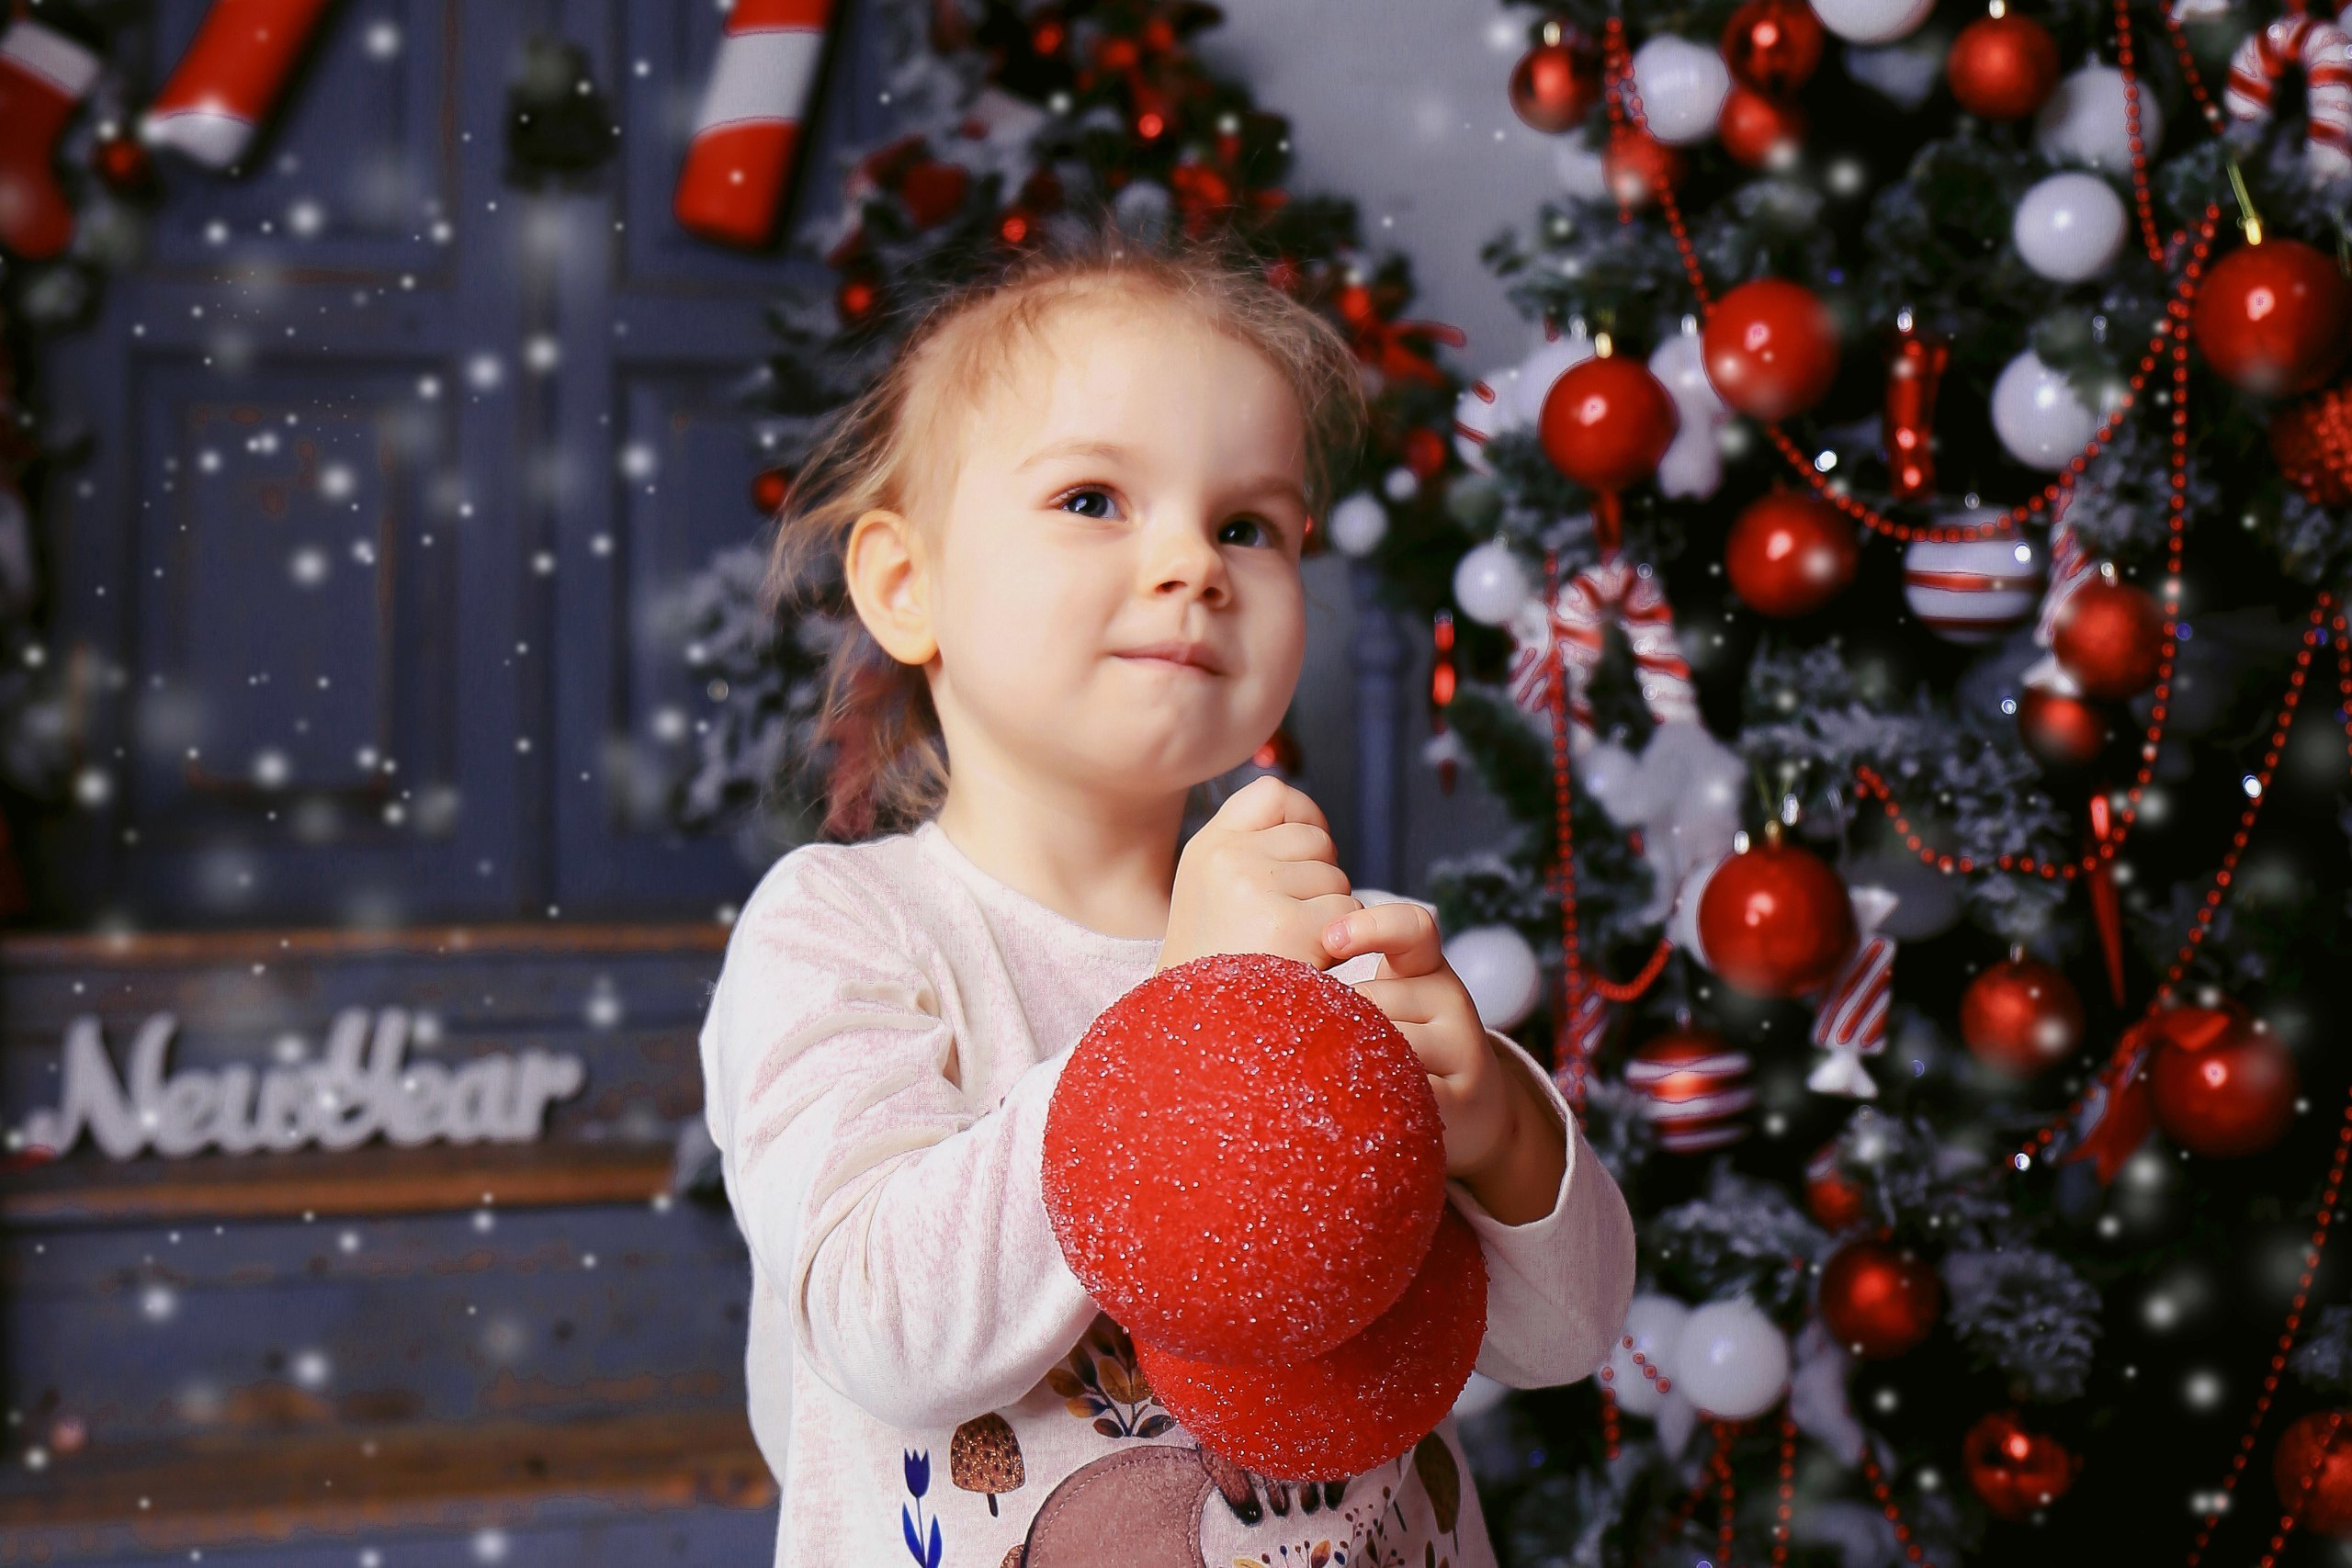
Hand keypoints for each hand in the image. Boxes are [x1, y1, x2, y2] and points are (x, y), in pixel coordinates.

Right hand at [1158, 776, 1361, 972]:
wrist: (1202, 1038)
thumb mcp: (1213, 895)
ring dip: (1329, 916)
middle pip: (1315, 839)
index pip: (1274, 794)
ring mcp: (1255, 888)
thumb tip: (1312, 822)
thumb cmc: (1219, 970)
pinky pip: (1348, 914)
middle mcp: (1226, 858)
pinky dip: (1339, 945)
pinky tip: (1304, 967)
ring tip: (1288, 951)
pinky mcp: (1289, 925)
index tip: (1299, 861)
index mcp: (1206, 848)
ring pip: (1336, 879)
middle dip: (1317, 881)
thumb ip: (1252, 851)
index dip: (1303, 819)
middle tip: (1284, 927)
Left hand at [1320, 901, 1513, 1177]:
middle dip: (1339, 1027)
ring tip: (1356, 1085)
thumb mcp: (1378, 1003)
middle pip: (1373, 1001)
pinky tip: (1366, 1110)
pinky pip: (1404, 1091)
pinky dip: (1375, 1101)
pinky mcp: (1463, 1096)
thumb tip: (1270, 983)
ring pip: (1386, 1046)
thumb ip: (1342, 988)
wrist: (1468, 1110)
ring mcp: (1463, 1047)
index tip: (1331, 939)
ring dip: (1355, 1068)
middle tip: (1331, 1052)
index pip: (1411, 928)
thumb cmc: (1394, 1047)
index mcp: (1425, 966)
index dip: (1373, 928)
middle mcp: (1451, 997)